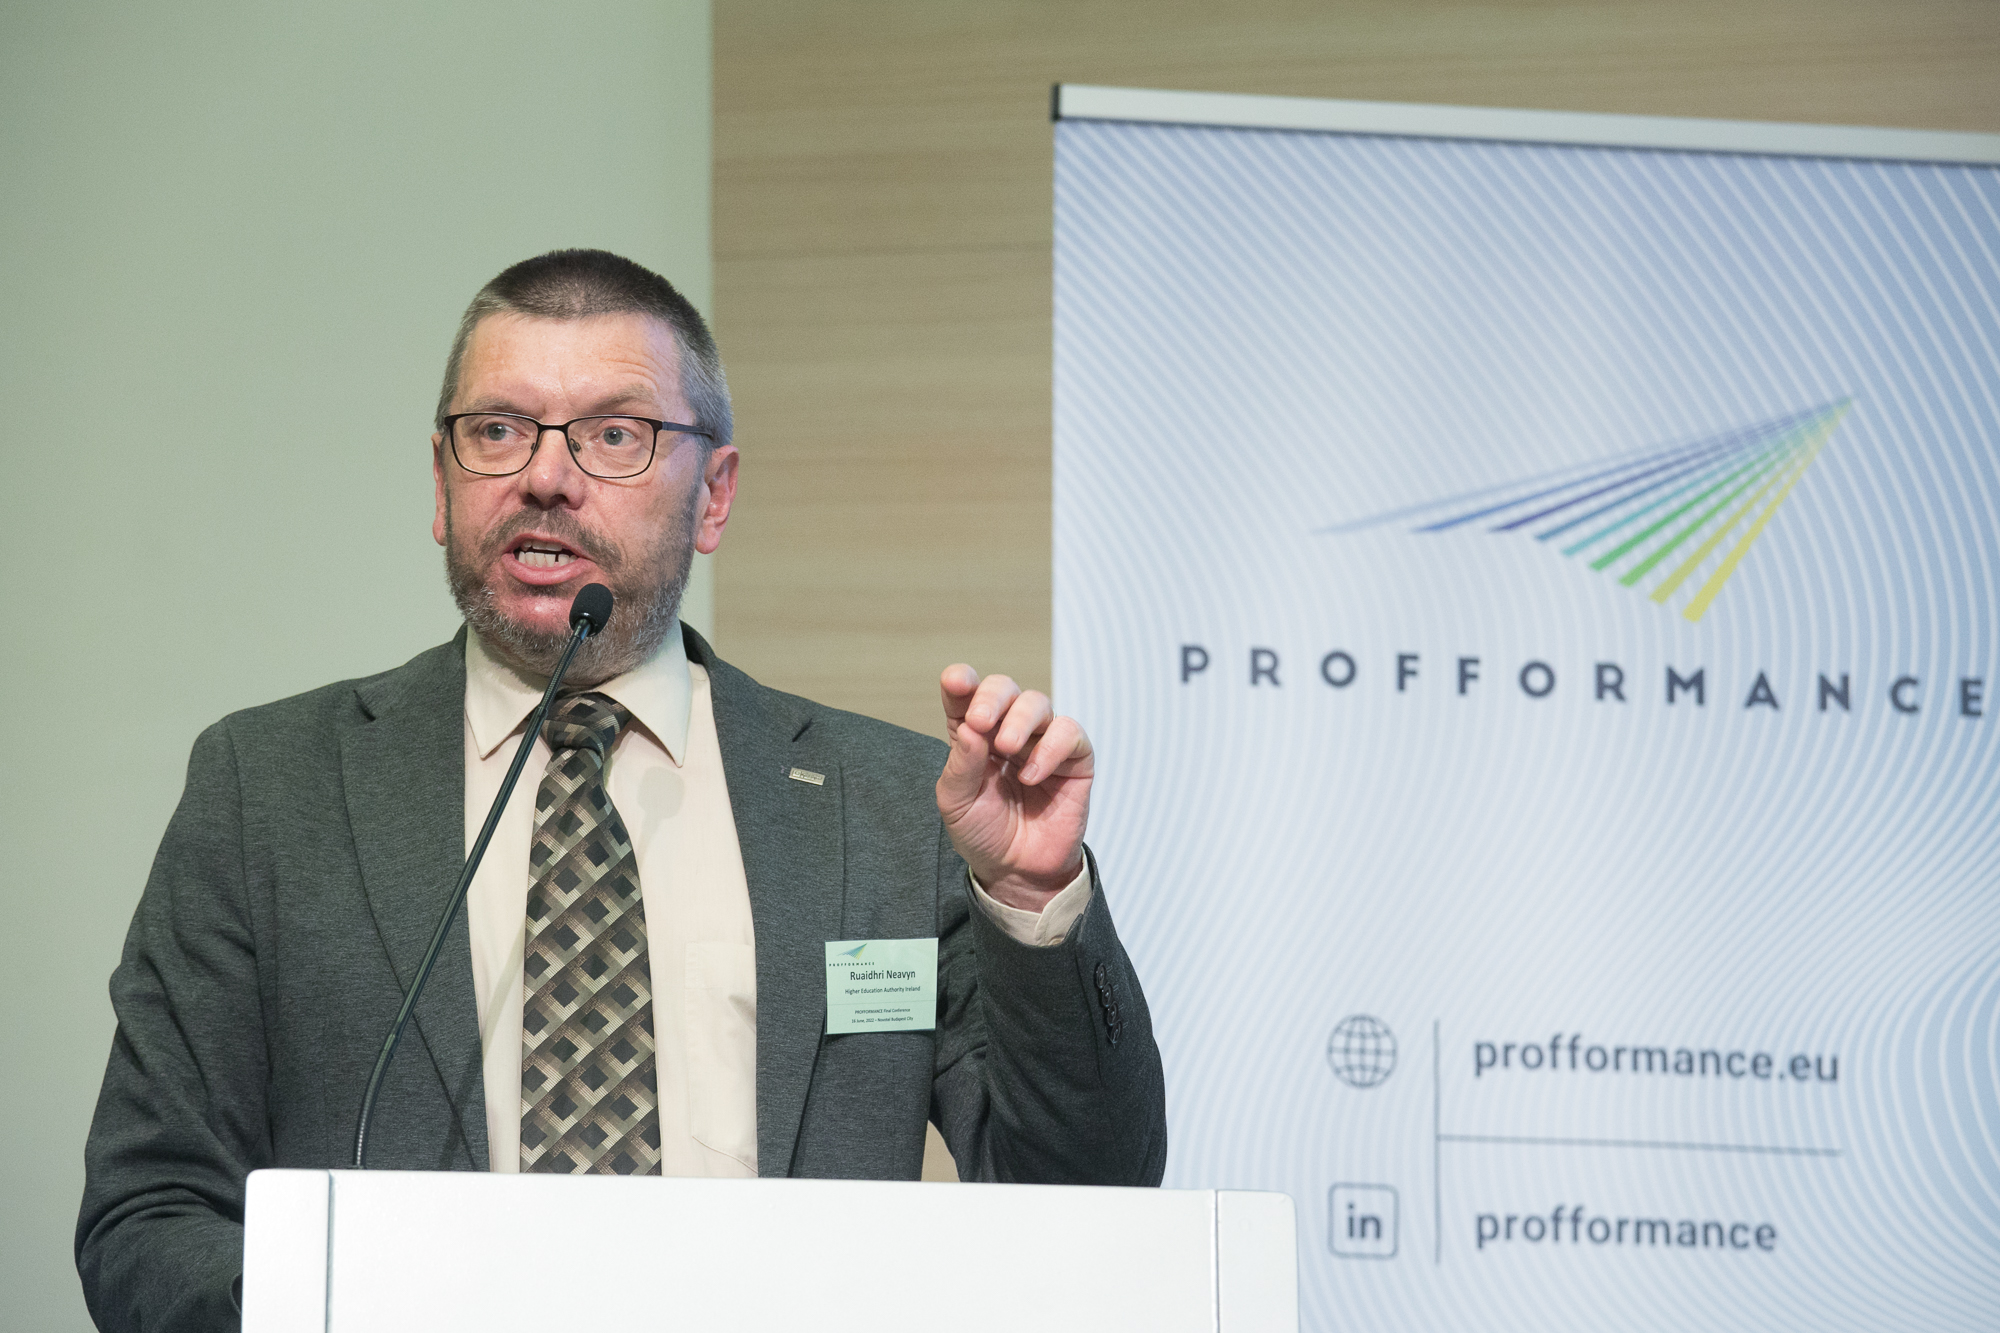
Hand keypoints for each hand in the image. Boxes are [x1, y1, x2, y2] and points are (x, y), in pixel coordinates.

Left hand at [935, 665, 1092, 912]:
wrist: (1017, 871)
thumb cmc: (983, 833)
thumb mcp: (956, 803)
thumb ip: (961, 764)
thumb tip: (971, 727)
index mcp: (974, 735)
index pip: (966, 695)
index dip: (962, 682)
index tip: (956, 682)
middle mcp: (1008, 732)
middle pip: (1005, 689)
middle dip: (992, 697)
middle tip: (981, 721)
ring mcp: (1043, 743)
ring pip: (1038, 703)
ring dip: (1020, 720)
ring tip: (1006, 749)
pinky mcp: (1074, 760)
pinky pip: (1070, 733)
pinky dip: (1051, 749)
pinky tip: (1031, 775)